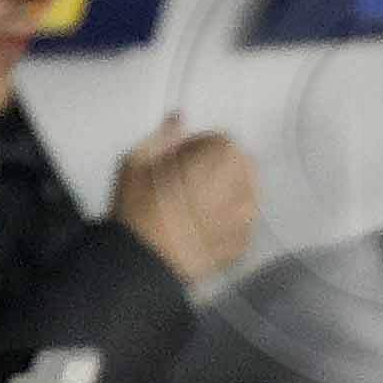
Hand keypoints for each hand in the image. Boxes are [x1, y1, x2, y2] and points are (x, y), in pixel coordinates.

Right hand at [112, 117, 259, 286]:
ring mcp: (247, 218)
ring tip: (191, 212)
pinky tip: (196, 232)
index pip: (220, 140)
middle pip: (237, 167)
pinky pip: (237, 226)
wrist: (141, 262)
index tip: (177, 163)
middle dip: (216, 171)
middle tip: (184, 187)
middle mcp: (245, 185)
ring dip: (223, 198)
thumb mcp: (136, 161)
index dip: (196, 149)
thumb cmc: (137, 209)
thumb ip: (164, 136)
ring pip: (240, 196)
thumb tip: (178, 120)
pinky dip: (223, 226)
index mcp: (223, 157)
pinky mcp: (242, 245)